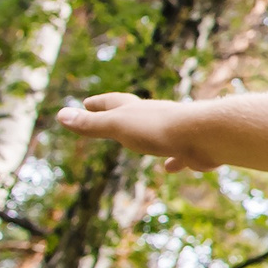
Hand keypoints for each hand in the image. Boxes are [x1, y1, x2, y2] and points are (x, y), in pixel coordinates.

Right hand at [58, 92, 213, 170]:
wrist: (207, 136)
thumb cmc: (159, 129)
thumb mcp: (118, 127)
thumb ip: (92, 124)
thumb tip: (60, 115)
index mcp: (136, 110)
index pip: (112, 103)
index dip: (98, 104)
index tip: (87, 102)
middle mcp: (157, 116)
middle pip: (136, 114)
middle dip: (122, 115)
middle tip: (111, 114)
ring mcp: (177, 131)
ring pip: (159, 132)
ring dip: (147, 135)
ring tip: (141, 141)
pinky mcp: (193, 148)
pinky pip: (180, 154)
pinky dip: (173, 159)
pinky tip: (171, 166)